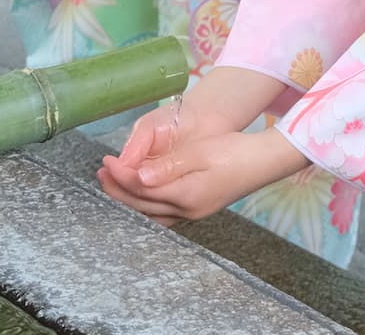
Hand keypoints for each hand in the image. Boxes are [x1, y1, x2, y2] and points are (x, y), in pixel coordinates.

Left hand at [98, 65, 293, 211]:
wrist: (264, 161)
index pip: (143, 190)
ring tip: (113, 182)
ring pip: (149, 213)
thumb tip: (140, 178)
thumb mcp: (204, 152)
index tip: (106, 162)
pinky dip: (144, 203)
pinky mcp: (197, 208)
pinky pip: (161, 212)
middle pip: (142, 205)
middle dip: (118, 189)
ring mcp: (192, 213)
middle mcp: (186, 210)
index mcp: (186, 195)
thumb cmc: (236, 151)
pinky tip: (140, 193)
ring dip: (128, 198)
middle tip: (101, 171)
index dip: (122, 177)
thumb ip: (171, 165)